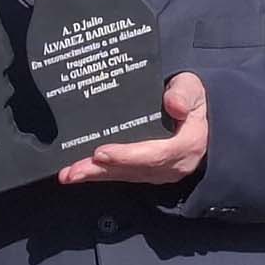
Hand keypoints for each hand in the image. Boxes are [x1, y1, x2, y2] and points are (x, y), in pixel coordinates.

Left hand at [57, 71, 208, 185]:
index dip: (127, 156)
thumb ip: (184, 94)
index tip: (102, 152)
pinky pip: (122, 175)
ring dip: (95, 176)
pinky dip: (99, 175)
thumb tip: (175, 105)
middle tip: (76, 170)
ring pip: (125, 175)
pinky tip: (78, 175)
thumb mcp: (191, 88)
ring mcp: (160, 171)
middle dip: (103, 170)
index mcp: (188, 144)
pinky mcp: (147, 172)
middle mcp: (174, 164)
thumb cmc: (189, 96)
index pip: (155, 154)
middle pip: (135, 169)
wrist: (194, 111)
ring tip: (70, 174)